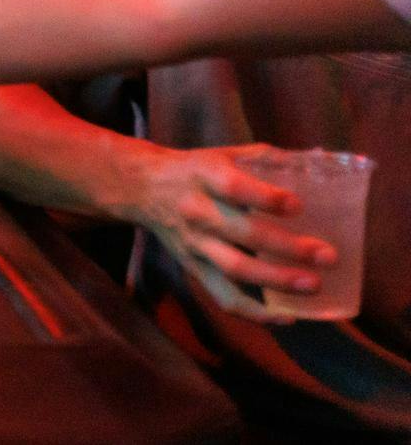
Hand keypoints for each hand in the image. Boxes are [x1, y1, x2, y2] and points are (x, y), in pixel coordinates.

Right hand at [125, 144, 333, 321]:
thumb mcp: (223, 154)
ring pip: (235, 268)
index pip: (233, 187)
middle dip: (287, 247)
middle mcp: (197, 211)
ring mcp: (195, 244)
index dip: (266, 198)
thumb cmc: (196, 170)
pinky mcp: (194, 267)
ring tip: (314, 285)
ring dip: (276, 280)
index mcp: (205, 177)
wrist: (143, 188)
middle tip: (327, 255)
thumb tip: (320, 163)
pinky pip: (223, 295)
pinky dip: (254, 312)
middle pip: (242, 233)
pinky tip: (287, 317)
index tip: (299, 205)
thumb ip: (266, 160)